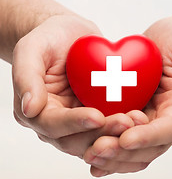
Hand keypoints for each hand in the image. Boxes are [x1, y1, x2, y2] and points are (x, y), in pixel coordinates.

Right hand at [12, 15, 134, 157]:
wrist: (71, 38)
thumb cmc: (49, 40)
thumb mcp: (31, 48)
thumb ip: (26, 77)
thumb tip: (29, 109)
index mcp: (37, 111)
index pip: (52, 125)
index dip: (74, 123)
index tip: (96, 116)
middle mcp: (57, 124)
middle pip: (76, 140)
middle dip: (101, 133)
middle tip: (125, 122)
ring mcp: (78, 123)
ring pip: (95, 139)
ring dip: (115, 135)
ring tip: (135, 122)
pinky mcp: (96, 118)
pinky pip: (108, 129)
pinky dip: (122, 129)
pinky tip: (139, 120)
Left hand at [83, 16, 171, 175]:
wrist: (165, 44)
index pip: (167, 130)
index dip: (147, 137)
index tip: (125, 139)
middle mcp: (164, 123)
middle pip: (146, 148)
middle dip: (122, 152)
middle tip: (97, 149)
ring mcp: (146, 123)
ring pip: (131, 151)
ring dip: (111, 157)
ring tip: (88, 154)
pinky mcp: (129, 119)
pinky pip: (118, 140)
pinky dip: (106, 151)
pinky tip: (89, 155)